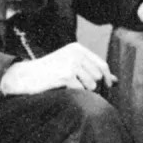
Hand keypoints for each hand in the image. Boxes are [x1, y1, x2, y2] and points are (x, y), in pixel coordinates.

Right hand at [0, 42, 117, 95]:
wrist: (26, 76)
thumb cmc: (49, 73)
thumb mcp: (71, 66)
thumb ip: (91, 71)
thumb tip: (116, 81)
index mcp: (77, 49)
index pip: (102, 64)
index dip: (108, 78)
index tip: (109, 87)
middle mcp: (75, 54)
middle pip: (98, 76)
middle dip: (95, 87)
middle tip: (83, 90)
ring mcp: (70, 64)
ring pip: (92, 85)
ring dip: (85, 91)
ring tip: (72, 89)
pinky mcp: (65, 75)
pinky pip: (81, 90)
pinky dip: (75, 94)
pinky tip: (65, 90)